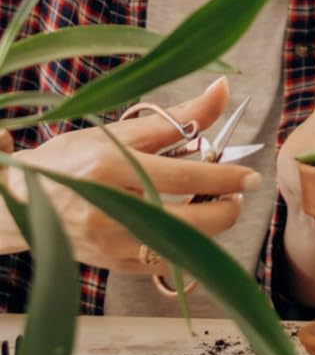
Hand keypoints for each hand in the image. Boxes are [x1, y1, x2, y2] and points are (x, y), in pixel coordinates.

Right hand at [1, 77, 259, 272]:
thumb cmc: (73, 159)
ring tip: (213, 203)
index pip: (185, 179)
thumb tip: (223, 88)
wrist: (21, 202)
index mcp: (111, 169)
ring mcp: (109, 244)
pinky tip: (187, 223)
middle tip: (236, 192)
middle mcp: (109, 210)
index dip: (226, 178)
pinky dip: (185, 244)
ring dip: (209, 227)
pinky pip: (165, 262)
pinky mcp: (112, 266)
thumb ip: (180, 116)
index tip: (251, 176)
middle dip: (225, 209)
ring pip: (182, 246)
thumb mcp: (122, 131)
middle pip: (190, 223)